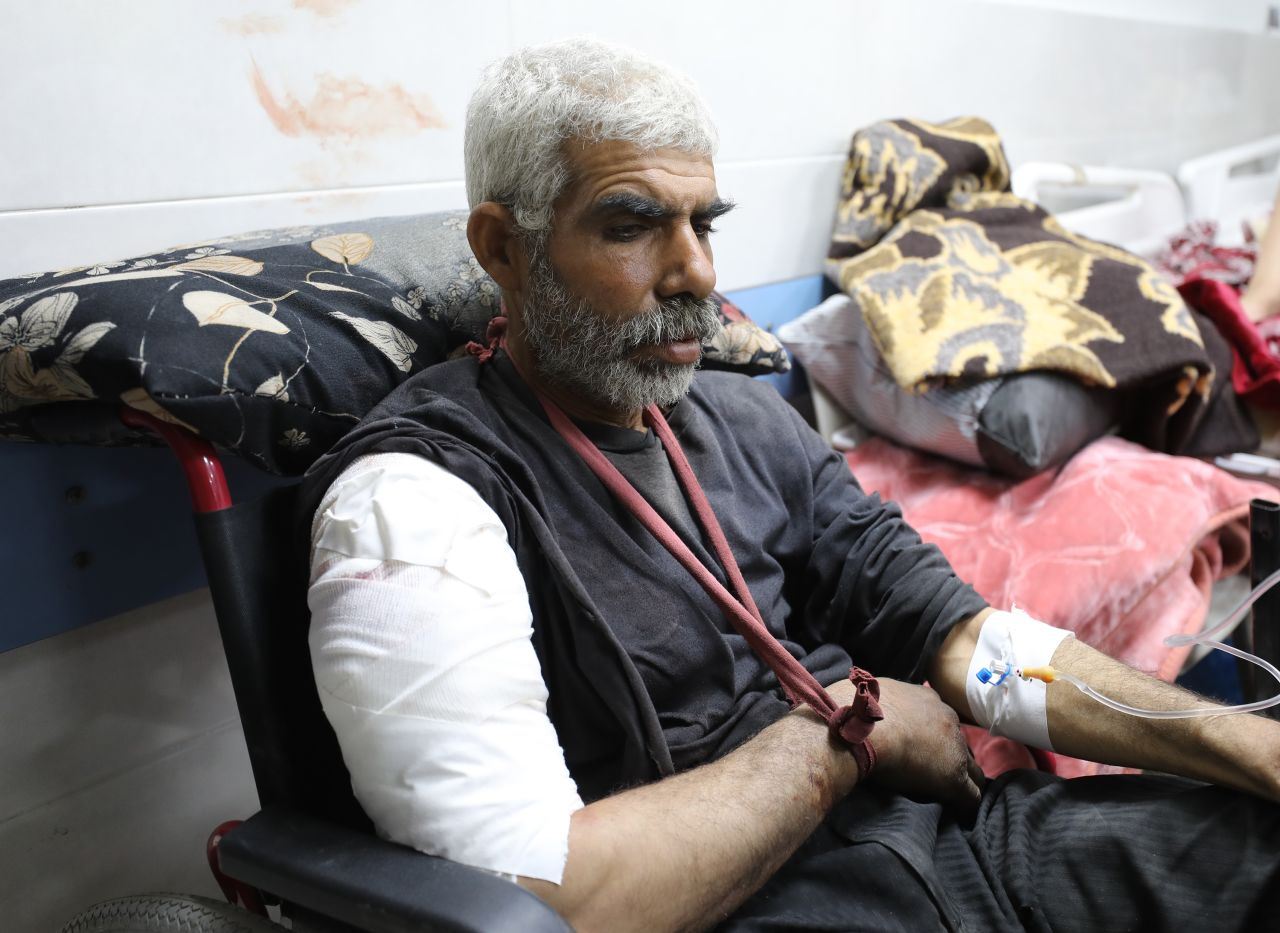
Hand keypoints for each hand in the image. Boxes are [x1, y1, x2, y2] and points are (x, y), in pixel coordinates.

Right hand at [863, 677, 984, 810]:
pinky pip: (970, 795)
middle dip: (949, 755)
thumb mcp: (866, 694)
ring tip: (949, 795)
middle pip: (957, 741)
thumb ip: (877, 700)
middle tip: (932, 770)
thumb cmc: (853, 712)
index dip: (932, 735)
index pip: (939, 719)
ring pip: (970, 768)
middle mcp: (945, 717)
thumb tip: (866, 705)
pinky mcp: (953, 777)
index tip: (921, 746)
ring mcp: (954, 747)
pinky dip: (964, 804)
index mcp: (925, 698)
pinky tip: (959, 812)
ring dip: (961, 779)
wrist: (859, 732)